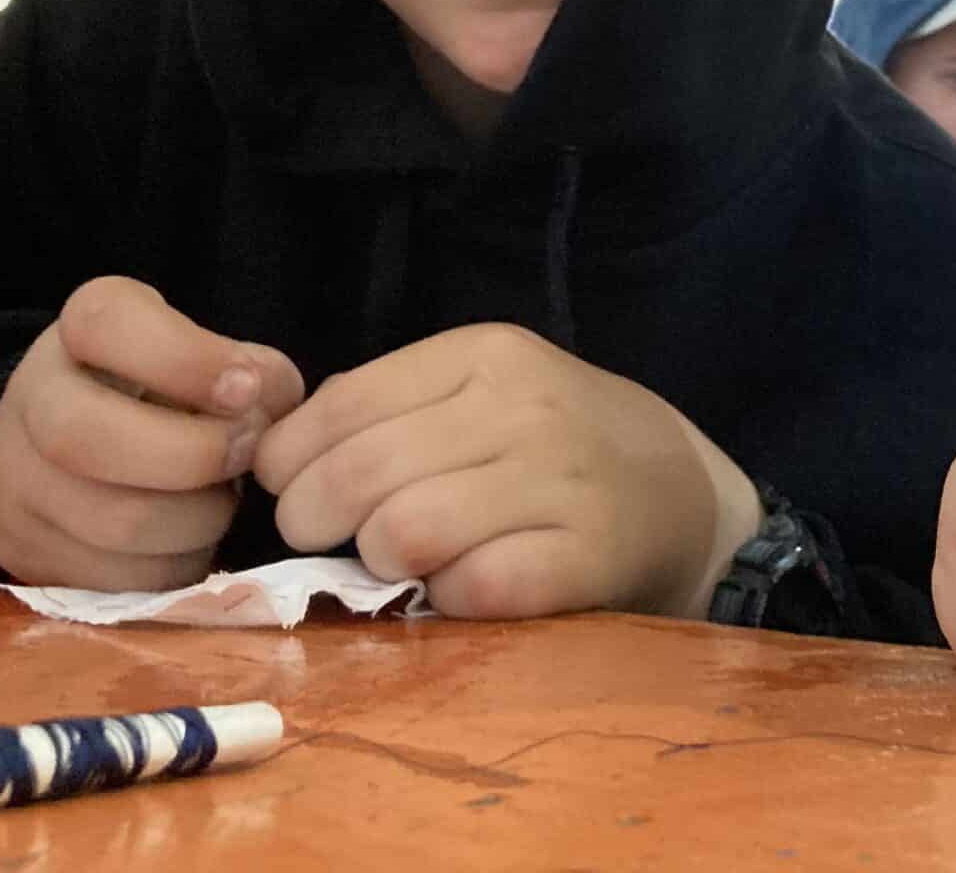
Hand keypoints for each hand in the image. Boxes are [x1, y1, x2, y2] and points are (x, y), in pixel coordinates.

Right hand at [0, 277, 304, 589]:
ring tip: (221, 497)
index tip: (245, 387)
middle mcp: (34, 400)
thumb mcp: (201, 356)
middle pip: (88, 436)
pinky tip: (192, 535)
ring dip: (198, 518)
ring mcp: (19, 484)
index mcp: (82, 330)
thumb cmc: (160, 391)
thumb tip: (271, 405)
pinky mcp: (32, 556)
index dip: (185, 360)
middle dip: (194, 455)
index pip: (107, 323)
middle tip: (245, 453)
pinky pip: (122, 578)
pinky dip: (178, 563)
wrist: (69, 449)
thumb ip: (250, 371)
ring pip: (118, 521)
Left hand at [252, 323, 761, 620]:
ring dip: (382, 564)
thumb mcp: (480, 392)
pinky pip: (472, 589)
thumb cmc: (553, 445)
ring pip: (404, 533)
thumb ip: (386, 408)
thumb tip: (273, 453)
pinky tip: (462, 588)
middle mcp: (522, 406)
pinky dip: (448, 601)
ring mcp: (560, 480)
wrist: (682, 493)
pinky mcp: (586, 555)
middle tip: (333, 540)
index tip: (294, 490)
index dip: (288, 465)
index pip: (338, 408)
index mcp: (484, 353)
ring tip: (403, 562)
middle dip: (316, 524)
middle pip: (358, 476)